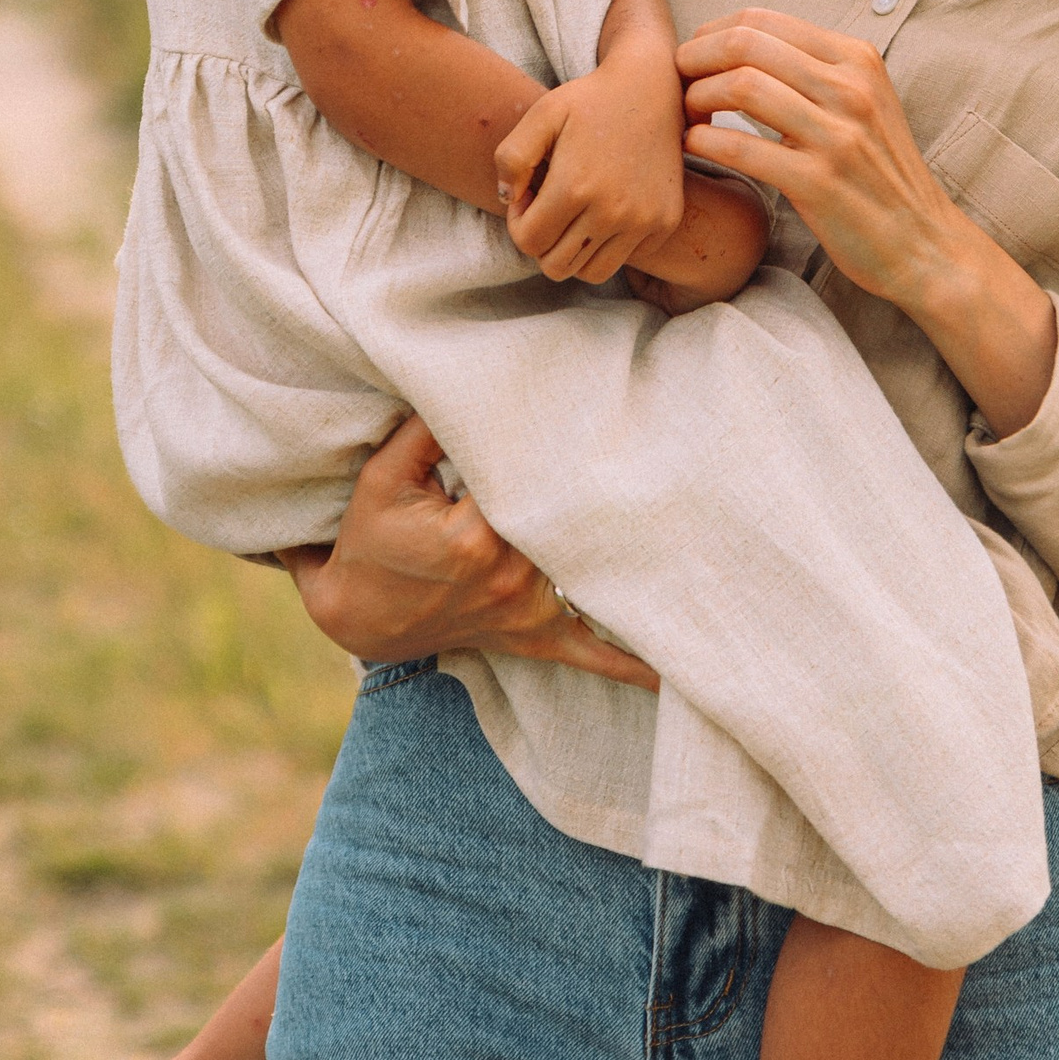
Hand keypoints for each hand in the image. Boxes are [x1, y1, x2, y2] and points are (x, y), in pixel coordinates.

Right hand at [281, 412, 657, 689]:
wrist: (358, 618)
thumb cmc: (370, 539)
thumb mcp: (382, 477)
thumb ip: (425, 430)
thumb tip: (476, 383)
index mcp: (475, 538)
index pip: (535, 480)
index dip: (565, 446)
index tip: (607, 415)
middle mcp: (511, 577)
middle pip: (575, 524)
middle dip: (614, 493)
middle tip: (669, 453)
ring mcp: (527, 610)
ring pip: (592, 576)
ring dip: (636, 554)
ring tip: (700, 534)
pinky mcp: (533, 634)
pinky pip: (589, 654)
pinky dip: (630, 665)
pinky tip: (672, 676)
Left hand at [494, 47, 687, 282]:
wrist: (652, 88)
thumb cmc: (589, 100)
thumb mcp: (541, 114)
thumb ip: (511, 157)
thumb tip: (509, 201)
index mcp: (576, 187)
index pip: (529, 242)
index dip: (518, 224)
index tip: (527, 197)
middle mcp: (612, 212)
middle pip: (556, 266)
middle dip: (542, 242)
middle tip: (547, 207)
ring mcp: (643, 220)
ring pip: (591, 272)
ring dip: (573, 251)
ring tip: (572, 215)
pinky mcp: (664, 222)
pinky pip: (625, 259)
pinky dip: (607, 244)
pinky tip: (604, 209)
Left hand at [675, 10, 969, 312]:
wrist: (924, 242)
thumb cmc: (879, 173)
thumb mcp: (860, 102)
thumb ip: (811, 71)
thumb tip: (736, 46)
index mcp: (856, 59)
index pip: (762, 19)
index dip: (711, 33)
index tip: (694, 58)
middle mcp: (850, 89)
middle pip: (745, 43)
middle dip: (695, 58)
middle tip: (677, 82)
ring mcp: (838, 136)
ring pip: (740, 87)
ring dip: (696, 98)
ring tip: (688, 117)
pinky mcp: (820, 183)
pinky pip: (742, 148)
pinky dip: (704, 141)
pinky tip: (696, 146)